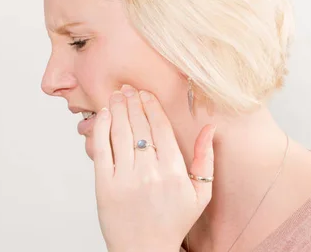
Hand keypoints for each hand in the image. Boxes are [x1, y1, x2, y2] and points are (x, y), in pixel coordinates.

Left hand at [91, 84, 214, 251]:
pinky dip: (101, 129)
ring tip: (116, 95)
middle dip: (133, 103)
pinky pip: (102, 150)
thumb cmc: (172, 222)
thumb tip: (209, 129)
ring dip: (117, 110)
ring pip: (121, 134)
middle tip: (127, 88)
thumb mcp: (199, 194)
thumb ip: (205, 160)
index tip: (145, 93)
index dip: (152, 107)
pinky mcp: (105, 186)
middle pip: (140, 127)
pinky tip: (103, 115)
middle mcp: (150, 173)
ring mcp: (126, 179)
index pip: (161, 129)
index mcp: (175, 173)